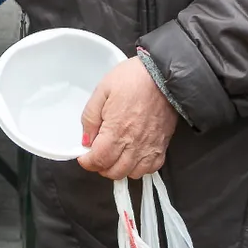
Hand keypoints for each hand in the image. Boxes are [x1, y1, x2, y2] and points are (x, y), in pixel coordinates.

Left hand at [78, 58, 179, 180]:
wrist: (163, 74)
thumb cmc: (132, 78)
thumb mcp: (102, 91)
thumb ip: (90, 118)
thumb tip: (86, 140)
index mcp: (116, 130)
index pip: (98, 160)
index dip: (87, 162)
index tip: (84, 155)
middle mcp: (134, 143)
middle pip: (114, 172)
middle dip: (101, 166)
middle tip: (97, 154)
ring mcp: (150, 146)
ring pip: (131, 174)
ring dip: (119, 169)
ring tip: (115, 155)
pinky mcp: (162, 145)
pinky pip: (150, 168)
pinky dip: (139, 167)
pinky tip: (133, 155)